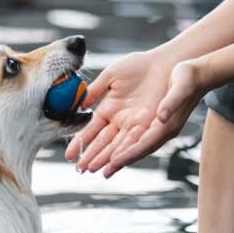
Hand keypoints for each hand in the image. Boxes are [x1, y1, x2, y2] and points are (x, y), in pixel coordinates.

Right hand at [64, 50, 173, 174]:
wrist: (164, 62)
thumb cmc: (139, 65)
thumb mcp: (111, 76)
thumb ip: (95, 90)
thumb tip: (81, 104)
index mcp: (109, 109)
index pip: (91, 130)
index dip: (80, 142)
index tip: (69, 155)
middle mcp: (121, 121)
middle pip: (103, 143)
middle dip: (91, 156)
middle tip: (79, 169)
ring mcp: (135, 124)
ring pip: (117, 146)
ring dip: (106, 158)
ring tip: (94, 170)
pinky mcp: (150, 125)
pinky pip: (136, 142)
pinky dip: (126, 152)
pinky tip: (115, 162)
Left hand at [107, 60, 207, 174]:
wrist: (197, 73)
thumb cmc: (190, 77)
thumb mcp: (182, 86)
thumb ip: (172, 102)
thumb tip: (162, 117)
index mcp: (167, 126)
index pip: (145, 144)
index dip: (129, 154)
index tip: (113, 162)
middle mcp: (161, 131)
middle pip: (136, 150)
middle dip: (117, 161)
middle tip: (100, 172)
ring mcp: (156, 128)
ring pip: (132, 146)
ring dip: (116, 156)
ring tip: (99, 166)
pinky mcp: (151, 122)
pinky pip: (133, 137)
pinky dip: (120, 144)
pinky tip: (110, 149)